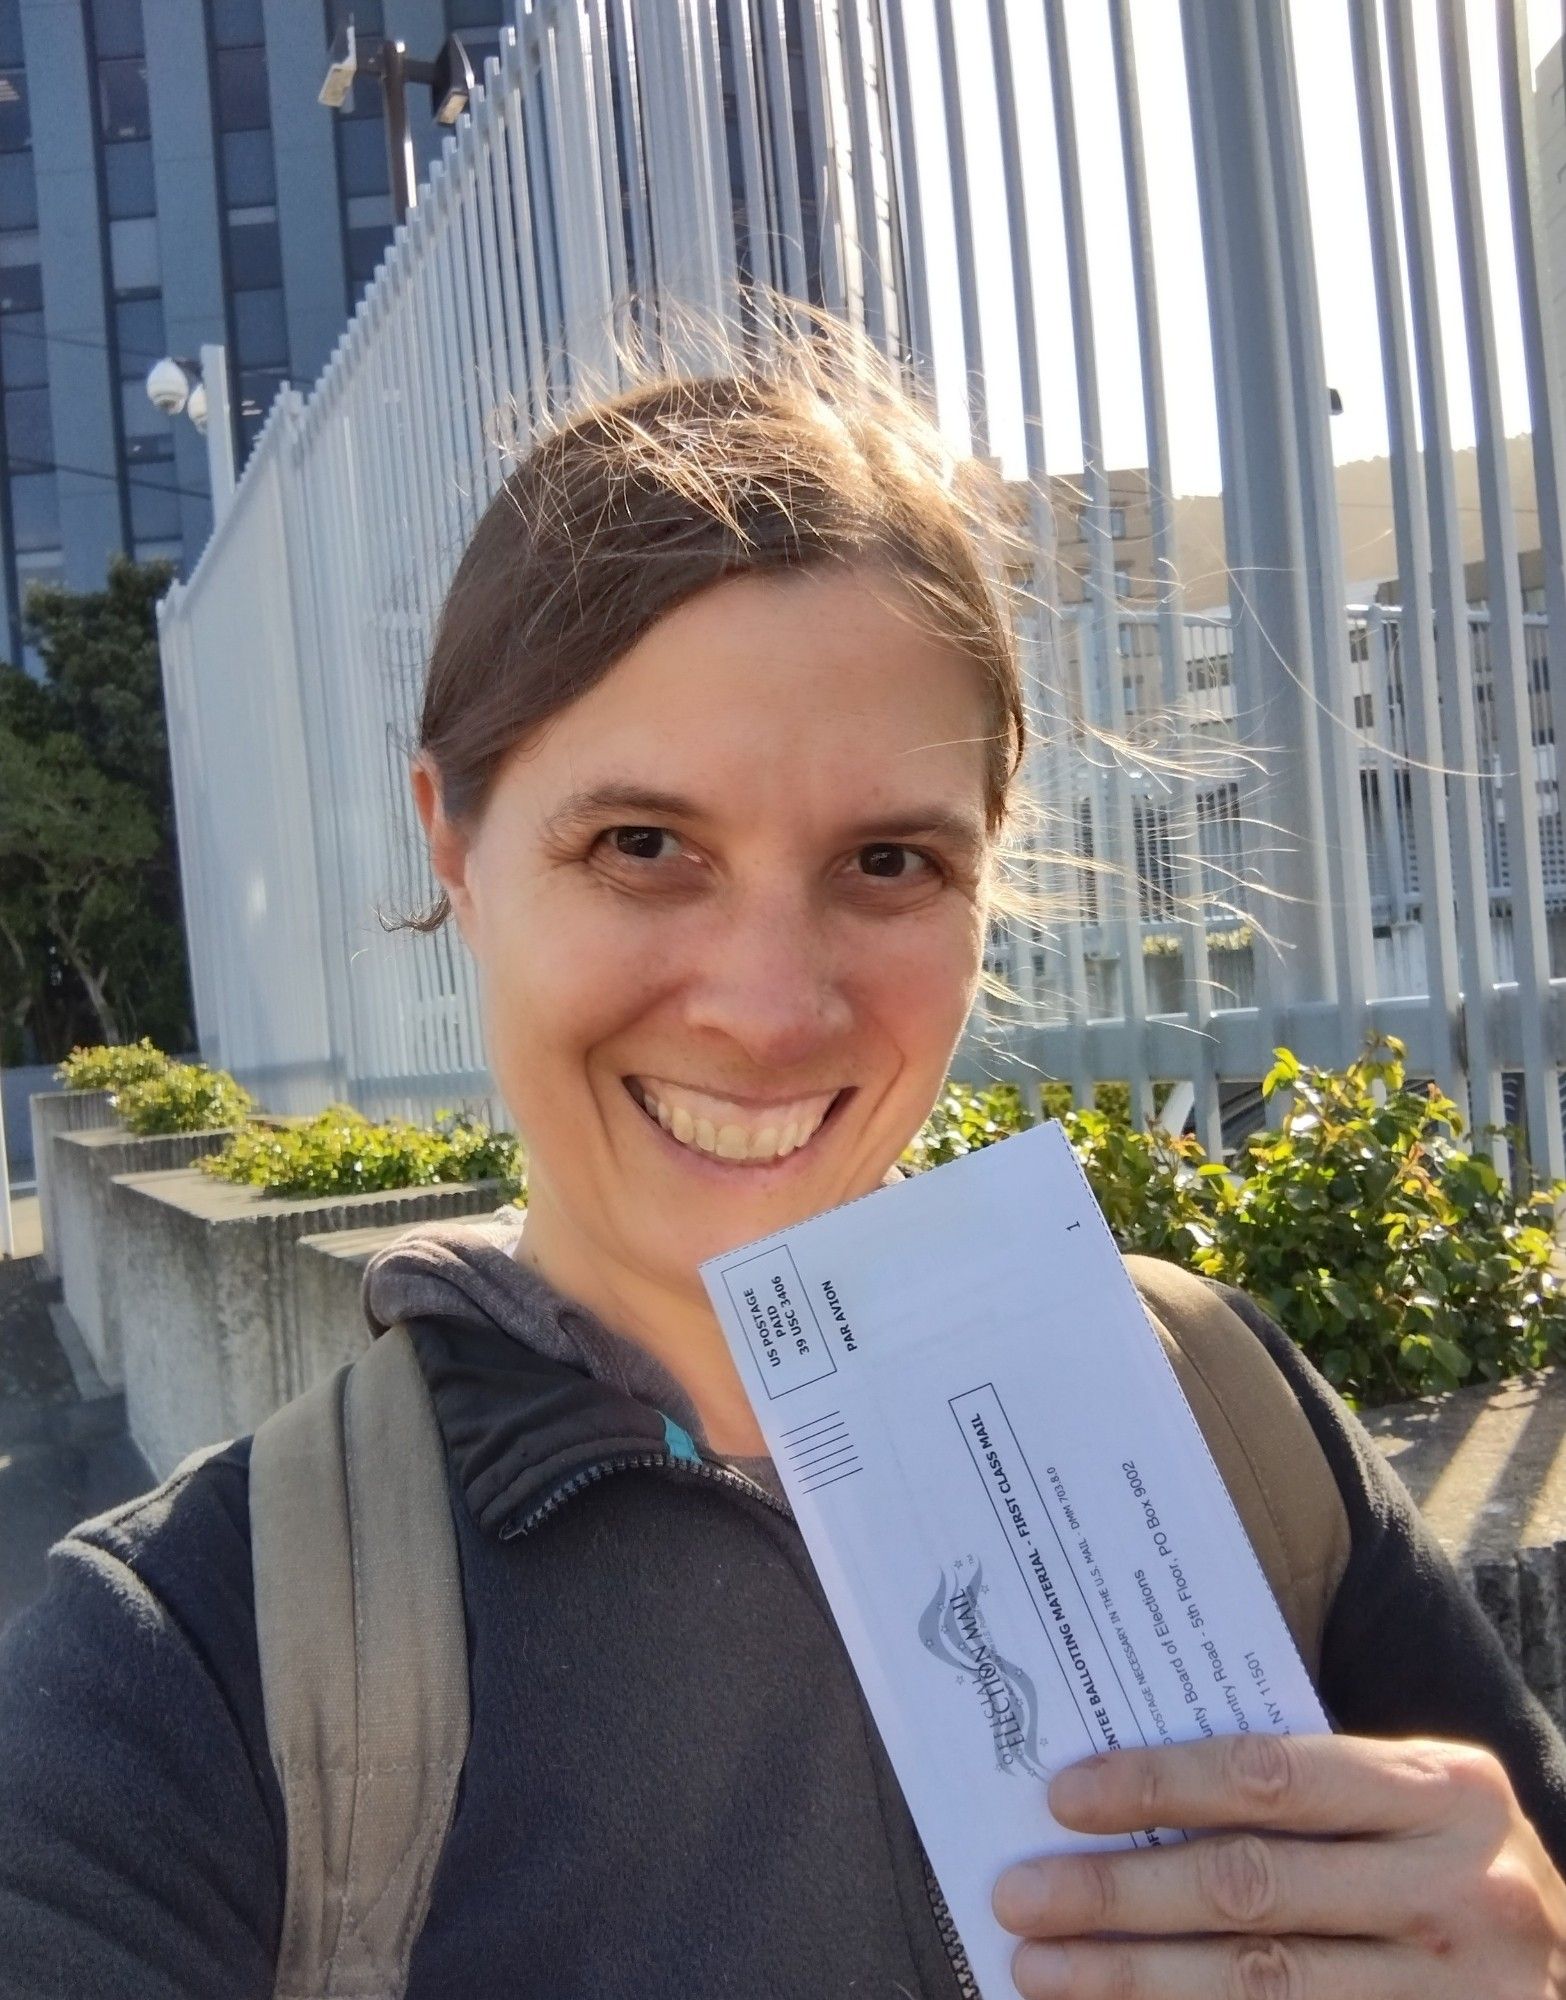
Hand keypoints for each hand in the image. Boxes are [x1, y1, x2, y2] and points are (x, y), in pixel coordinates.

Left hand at [992, 1731, 1565, 1996]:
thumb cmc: (1466, 1880)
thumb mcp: (1425, 1813)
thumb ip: (1314, 1796)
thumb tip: (1139, 1790)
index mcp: (1446, 1793)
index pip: (1271, 1774)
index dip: (1159, 1783)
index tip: (1064, 1797)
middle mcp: (1461, 1890)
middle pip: (1252, 1888)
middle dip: (1120, 1894)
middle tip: (1020, 1894)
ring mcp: (1456, 1996)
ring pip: (1261, 1987)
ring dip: (1134, 1980)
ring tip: (1041, 1966)